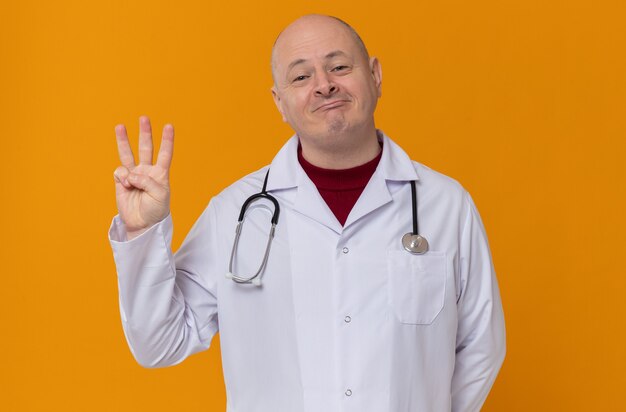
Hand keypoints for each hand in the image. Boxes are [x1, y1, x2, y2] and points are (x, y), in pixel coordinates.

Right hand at [113, 116, 173, 239]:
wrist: (142, 224)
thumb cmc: (156, 211)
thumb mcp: (159, 196)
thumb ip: (147, 182)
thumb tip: (130, 174)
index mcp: (160, 174)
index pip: (165, 154)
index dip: (167, 140)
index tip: (169, 126)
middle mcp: (147, 171)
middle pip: (146, 148)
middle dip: (145, 133)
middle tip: (144, 118)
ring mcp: (133, 175)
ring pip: (128, 154)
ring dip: (124, 140)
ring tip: (120, 126)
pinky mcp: (121, 181)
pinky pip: (120, 171)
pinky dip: (122, 176)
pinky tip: (126, 184)